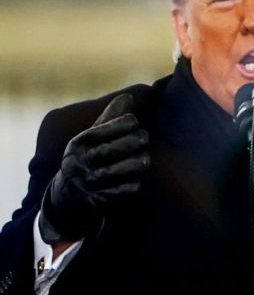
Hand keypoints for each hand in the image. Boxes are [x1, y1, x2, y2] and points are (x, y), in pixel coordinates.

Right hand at [39, 94, 150, 243]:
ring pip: (110, 173)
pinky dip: (126, 187)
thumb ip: (111, 118)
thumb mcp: (93, 136)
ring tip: (145, 159)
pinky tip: (138, 181)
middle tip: (144, 136)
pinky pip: (113, 193)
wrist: (67, 194)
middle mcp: (80, 162)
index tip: (134, 120)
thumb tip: (129, 96)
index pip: (98, 132)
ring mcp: (87, 181)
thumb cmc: (88, 155)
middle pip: (104, 152)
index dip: (118, 125)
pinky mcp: (96, 198)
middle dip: (127, 143)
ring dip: (131, 165)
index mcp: (79, 143)